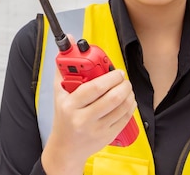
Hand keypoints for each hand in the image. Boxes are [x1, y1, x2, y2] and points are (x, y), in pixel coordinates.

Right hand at [41, 36, 136, 174]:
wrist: (66, 148)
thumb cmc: (63, 117)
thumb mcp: (58, 93)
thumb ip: (64, 68)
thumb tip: (68, 41)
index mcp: (70, 105)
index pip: (94, 88)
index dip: (109, 77)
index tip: (115, 70)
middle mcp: (83, 118)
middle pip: (112, 97)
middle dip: (122, 84)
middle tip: (122, 77)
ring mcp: (97, 129)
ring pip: (121, 108)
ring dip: (129, 94)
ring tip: (126, 87)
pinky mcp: (107, 136)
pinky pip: (125, 118)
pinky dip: (130, 106)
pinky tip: (129, 100)